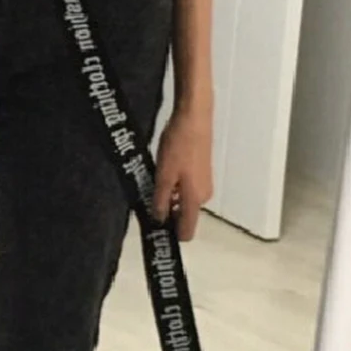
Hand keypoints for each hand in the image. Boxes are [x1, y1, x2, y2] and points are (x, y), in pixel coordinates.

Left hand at [153, 107, 213, 240]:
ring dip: (168, 195)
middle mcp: (203, 196)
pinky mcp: (202, 171)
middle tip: (146, 197)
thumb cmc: (178, 146)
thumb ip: (160, 200)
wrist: (194, 118)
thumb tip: (158, 221)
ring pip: (183, 200)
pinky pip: (185, 188)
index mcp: (195, 200)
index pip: (186, 232)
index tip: (153, 228)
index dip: (170, 233)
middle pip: (183, 216)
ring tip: (152, 179)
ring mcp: (204, 183)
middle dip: (166, 211)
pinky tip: (161, 169)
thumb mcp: (163, 175)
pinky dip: (173, 184)